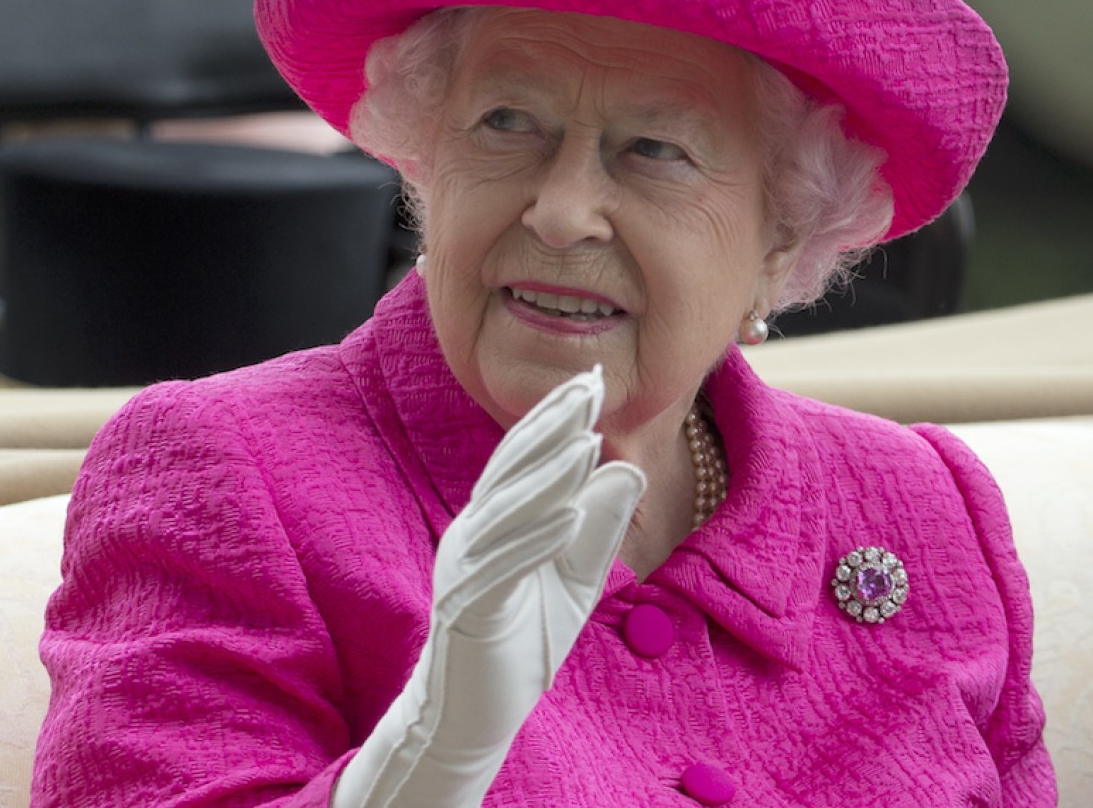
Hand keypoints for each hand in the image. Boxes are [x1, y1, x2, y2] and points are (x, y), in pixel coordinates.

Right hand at [332, 366, 644, 807]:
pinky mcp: (469, 607)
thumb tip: (628, 466)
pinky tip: (568, 514)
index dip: (554, 417)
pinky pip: (504, 566)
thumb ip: (599, 527)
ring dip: (548, 476)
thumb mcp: (576, 579)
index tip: (591, 379)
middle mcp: (470, 533)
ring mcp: (464, 568)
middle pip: (512, 469)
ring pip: (508, 511)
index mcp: (491, 520)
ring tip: (586, 441)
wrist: (474, 714)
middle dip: (551, 427)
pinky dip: (537, 539)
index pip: (523, 457)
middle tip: (588, 386)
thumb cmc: (523, 643)